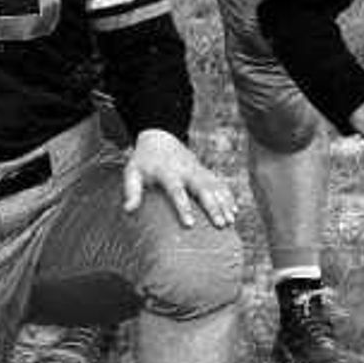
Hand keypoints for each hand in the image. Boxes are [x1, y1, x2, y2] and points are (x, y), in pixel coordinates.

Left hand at [118, 128, 235, 228]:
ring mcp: (198, 170)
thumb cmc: (144, 160)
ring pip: (215, 186)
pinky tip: (235, 210)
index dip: (183, 207)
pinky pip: (220, 183)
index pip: (176, 190)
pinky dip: (228, 195)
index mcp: (168, 172)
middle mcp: (186, 170)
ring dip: (224, 203)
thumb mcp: (132, 172)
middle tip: (220, 224)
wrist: (159, 138)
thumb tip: (128, 210)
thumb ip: (131, 190)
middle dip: (213, 207)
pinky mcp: (205, 171)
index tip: (190, 224)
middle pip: (202, 189)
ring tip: (231, 221)